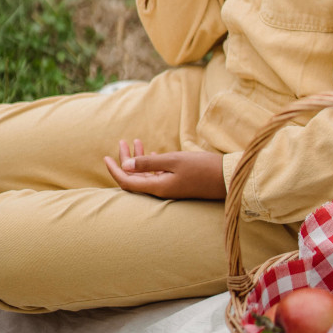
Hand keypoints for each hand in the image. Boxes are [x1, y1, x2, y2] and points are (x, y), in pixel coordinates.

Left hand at [104, 139, 226, 199]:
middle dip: (125, 160)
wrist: (227, 178)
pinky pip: (157, 175)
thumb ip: (149, 163)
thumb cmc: (201, 168)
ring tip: (135, 141)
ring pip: (146, 175)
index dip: (114, 171)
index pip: (127, 182)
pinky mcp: (178, 184)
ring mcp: (170, 188)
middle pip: (135, 178)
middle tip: (121, 142)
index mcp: (157, 187)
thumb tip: (125, 165)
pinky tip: (152, 152)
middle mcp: (161, 190)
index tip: (105, 157)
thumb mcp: (174, 161)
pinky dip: (151, 163)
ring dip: (139, 159)